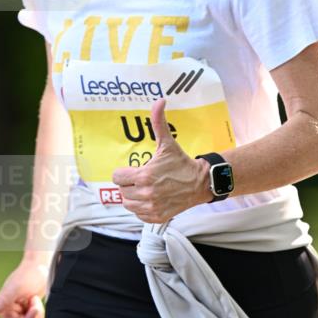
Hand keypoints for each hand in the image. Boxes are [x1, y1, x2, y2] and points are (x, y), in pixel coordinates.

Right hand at [0, 259, 48, 317]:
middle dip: (34, 317)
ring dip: (37, 315)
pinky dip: (39, 314)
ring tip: (35, 299)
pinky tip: (36, 301)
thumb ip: (2, 301)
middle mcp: (9, 311)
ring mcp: (18, 312)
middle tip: (35, 301)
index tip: (35, 308)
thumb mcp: (15, 288)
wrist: (39, 268)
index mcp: (3, 307)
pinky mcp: (26, 311)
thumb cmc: (27, 275)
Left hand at [112, 97, 209, 223]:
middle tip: (143, 179)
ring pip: (128, 204)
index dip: (124, 173)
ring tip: (146, 189)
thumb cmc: (181, 163)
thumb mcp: (168, 143)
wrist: (200, 183)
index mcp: (144, 176)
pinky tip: (152, 198)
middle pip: (121, 191)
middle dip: (130, 184)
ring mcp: (151, 207)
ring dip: (134, 197)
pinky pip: (138, 214)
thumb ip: (158, 122)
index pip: (117, 177)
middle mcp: (146, 194)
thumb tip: (159, 100)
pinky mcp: (156, 217)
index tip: (134, 170)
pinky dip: (142, 208)